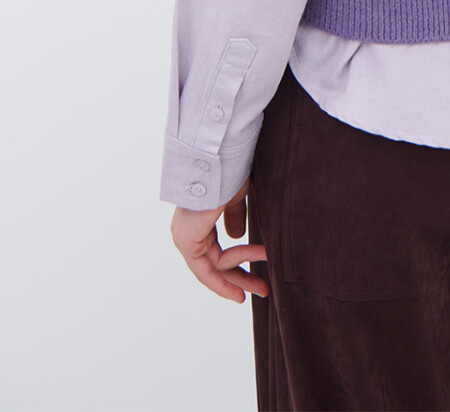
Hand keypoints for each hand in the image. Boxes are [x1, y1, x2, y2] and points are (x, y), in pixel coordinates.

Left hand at [170, 175, 269, 302]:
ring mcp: (184, 237)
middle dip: (239, 280)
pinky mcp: (186, 241)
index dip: (237, 267)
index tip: (254, 281)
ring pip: (213, 269)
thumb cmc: (229, 171)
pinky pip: (207, 269)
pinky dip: (229, 275)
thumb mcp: (234, 197)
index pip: (215, 254)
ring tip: (265, 283)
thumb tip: (236, 235)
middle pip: (214, 266)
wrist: (220, 159)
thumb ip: (234, 217)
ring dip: (241, 277)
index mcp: (198, 220)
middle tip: (262, 291)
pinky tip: (248, 278)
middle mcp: (188, 231)